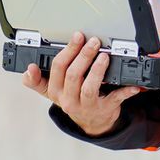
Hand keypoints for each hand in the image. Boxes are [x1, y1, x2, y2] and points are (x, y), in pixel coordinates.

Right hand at [21, 31, 141, 134]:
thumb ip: (37, 81)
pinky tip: (133, 84)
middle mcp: (68, 100)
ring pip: (89, 86)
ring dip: (97, 69)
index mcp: (54, 92)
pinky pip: (115, 98)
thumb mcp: (52, 91)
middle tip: (93, 41)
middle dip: (83, 55)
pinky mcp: (104, 110)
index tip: (75, 37)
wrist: (92, 122)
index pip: (56, 69)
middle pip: (73, 75)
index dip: (64, 52)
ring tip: (104, 55)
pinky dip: (125, 90)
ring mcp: (86, 106)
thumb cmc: (73, 99)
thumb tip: (27, 70)